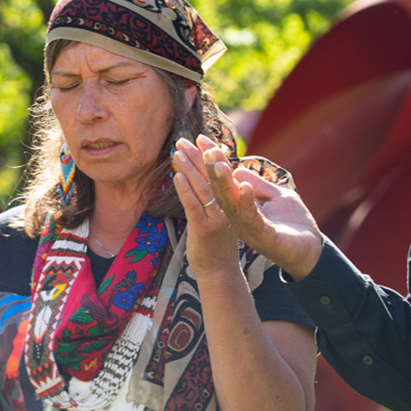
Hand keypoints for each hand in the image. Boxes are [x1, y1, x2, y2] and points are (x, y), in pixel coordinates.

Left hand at [170, 139, 242, 272]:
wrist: (221, 272)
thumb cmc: (218, 243)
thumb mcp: (222, 216)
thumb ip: (216, 197)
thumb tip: (204, 178)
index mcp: (233, 202)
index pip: (222, 172)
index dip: (212, 154)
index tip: (201, 139)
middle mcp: (227, 207)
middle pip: (212, 176)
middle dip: (197, 156)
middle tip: (184, 139)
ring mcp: (216, 218)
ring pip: (202, 188)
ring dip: (189, 168)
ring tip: (177, 152)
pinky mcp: (204, 229)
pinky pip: (193, 206)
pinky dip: (185, 190)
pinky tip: (176, 177)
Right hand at [184, 136, 326, 276]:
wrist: (310, 251)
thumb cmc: (293, 224)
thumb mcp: (276, 196)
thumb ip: (258, 184)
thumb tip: (238, 169)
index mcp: (241, 208)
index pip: (224, 182)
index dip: (213, 162)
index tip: (202, 141)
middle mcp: (241, 218)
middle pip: (222, 192)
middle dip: (213, 171)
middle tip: (207, 150)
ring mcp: (251, 229)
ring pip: (232, 204)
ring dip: (225, 184)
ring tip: (219, 165)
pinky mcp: (265, 238)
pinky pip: (252, 219)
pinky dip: (247, 202)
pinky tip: (245, 187)